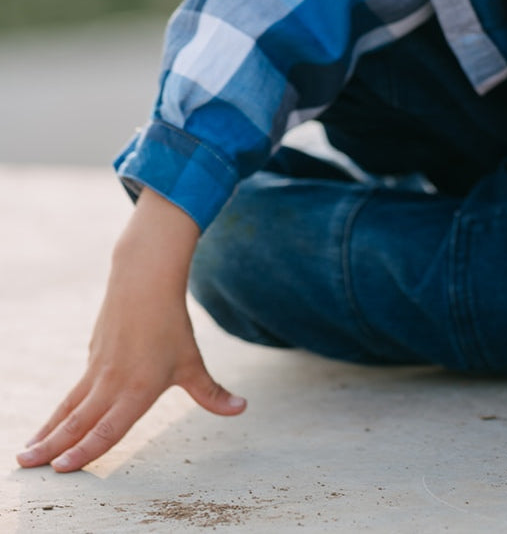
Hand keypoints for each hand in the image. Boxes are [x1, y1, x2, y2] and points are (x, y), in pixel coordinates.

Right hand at [16, 188, 244, 472]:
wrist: (145, 279)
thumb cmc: (172, 324)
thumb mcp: (192, 362)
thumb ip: (211, 393)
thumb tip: (241, 409)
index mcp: (137, 389)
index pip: (108, 428)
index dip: (85, 451)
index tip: (62, 469)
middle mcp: (112, 382)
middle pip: (78, 421)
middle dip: (52, 448)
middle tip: (26, 466)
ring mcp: (98, 369)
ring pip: (68, 407)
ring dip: (47, 431)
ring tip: (25, 454)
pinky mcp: (92, 357)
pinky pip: (73, 392)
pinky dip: (58, 411)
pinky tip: (48, 426)